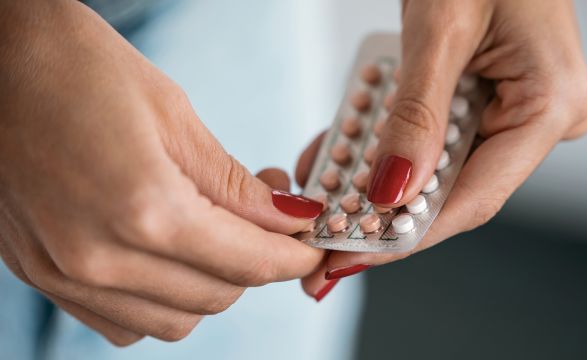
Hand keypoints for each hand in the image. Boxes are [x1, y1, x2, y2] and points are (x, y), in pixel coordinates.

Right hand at [0, 1, 323, 345]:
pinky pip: (123, 321)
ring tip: (219, 233)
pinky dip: (162, 302)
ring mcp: (63, 274)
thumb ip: (234, 184)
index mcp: (142, 209)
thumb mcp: (174, 116)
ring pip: (173, 321)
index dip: (293, 256)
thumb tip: (290, 219)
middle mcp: (99, 258)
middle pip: (216, 297)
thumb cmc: (77, 68)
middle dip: (258, 264)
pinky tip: (169, 257)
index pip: (247, 262)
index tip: (314, 245)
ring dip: (213, 286)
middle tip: (270, 219)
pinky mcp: (41, 274)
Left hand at [296, 0, 586, 289]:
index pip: (470, 199)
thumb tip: (390, 192)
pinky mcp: (493, 100)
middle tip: (323, 231)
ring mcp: (518, 111)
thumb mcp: (440, 31)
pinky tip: (343, 152)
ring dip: (376, 176)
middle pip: (449, 188)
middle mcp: (540, 118)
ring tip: (325, 188)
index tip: (348, 256)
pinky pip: (435, 136)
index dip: (403, 236)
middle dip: (380, 207)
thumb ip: (416, 117)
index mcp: (549, 107)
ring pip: (436, 166)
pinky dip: (388, 143)